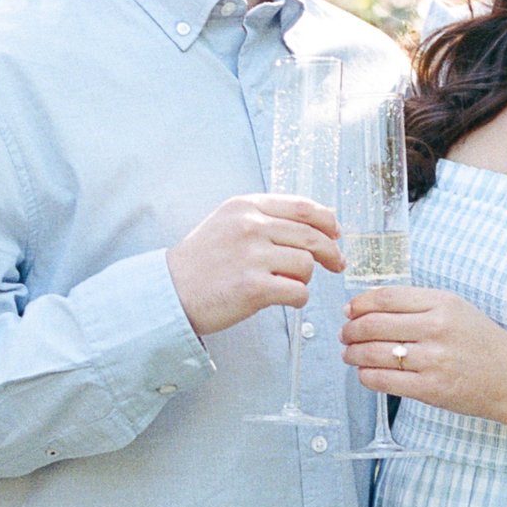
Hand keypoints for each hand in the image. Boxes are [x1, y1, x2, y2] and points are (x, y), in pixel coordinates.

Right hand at [167, 196, 341, 337]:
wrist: (170, 292)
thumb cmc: (202, 262)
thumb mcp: (228, 223)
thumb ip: (265, 218)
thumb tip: (315, 224)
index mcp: (246, 206)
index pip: (303, 207)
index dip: (327, 221)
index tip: (336, 233)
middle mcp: (250, 226)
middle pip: (312, 236)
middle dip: (331, 252)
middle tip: (336, 264)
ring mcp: (252, 257)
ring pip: (307, 265)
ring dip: (305, 278)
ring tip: (288, 284)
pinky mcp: (253, 288)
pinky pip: (298, 292)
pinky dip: (298, 298)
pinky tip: (285, 299)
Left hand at [341, 286, 506, 421]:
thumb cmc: (483, 343)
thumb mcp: (456, 309)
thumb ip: (417, 305)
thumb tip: (368, 306)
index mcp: (442, 303)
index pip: (385, 297)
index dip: (359, 304)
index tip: (350, 310)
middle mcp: (437, 328)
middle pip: (373, 324)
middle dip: (350, 330)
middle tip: (345, 334)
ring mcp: (433, 360)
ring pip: (373, 353)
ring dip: (353, 354)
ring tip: (350, 354)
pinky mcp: (430, 389)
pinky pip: (383, 380)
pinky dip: (366, 375)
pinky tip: (365, 372)